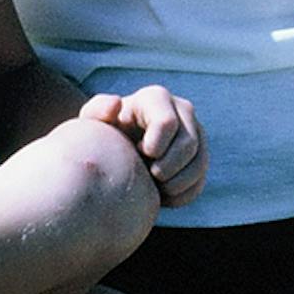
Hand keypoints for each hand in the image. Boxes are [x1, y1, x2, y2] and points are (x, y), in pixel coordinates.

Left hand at [79, 86, 206, 206]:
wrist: (117, 150)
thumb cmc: (104, 133)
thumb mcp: (93, 121)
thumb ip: (97, 110)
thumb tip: (116, 104)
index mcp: (157, 98)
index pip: (167, 122)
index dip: (155, 145)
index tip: (139, 155)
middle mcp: (182, 110)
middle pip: (188, 144)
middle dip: (167, 167)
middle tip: (147, 176)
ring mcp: (196, 133)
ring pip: (199, 163)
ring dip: (176, 183)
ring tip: (154, 187)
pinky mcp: (200, 156)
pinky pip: (200, 181)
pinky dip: (182, 194)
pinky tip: (162, 195)